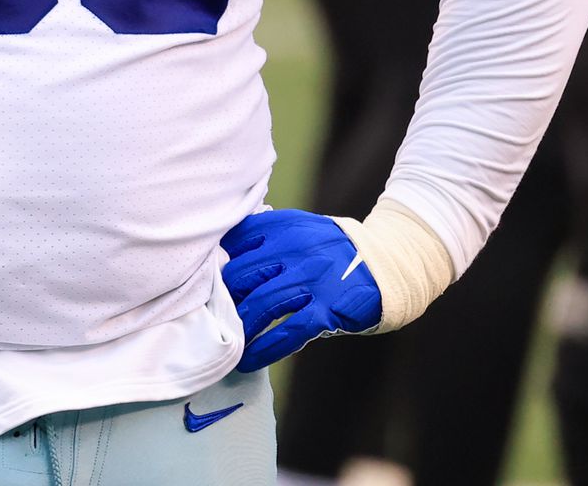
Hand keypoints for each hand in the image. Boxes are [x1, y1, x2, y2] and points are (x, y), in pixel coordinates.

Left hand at [220, 209, 381, 371]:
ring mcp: (312, 279)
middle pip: (241, 275)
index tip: (201, 283)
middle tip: (210, 318)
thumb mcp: (300, 229)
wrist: (386, 262)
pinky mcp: (327, 308)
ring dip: (238, 329)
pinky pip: (287, 332)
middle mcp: (295, 249)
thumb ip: (266, 235)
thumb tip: (222, 254)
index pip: (236, 241)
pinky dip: (263, 349)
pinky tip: (249, 361)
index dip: (214, 265)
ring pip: (260, 305)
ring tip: (227, 344)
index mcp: (284, 226)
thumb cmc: (332, 249)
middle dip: (221, 300)